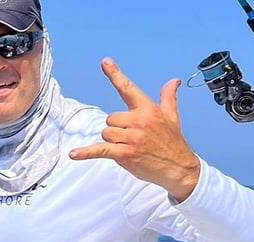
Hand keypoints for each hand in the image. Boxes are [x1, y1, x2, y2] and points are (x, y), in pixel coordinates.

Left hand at [69, 58, 200, 200]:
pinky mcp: (125, 153)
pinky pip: (100, 149)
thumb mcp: (172, 117)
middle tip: (133, 138)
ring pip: (105, 134)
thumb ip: (168, 97)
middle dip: (117, 129)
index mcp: (148, 109)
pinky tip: (74, 154)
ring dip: (113, 142)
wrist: (179, 168)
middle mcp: (139, 121)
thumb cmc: (172, 142)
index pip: (128, 89)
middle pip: (110, 119)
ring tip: (130, 148)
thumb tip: (174, 81)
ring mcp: (131, 138)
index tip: (105, 62)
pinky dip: (86, 153)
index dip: (115, 75)